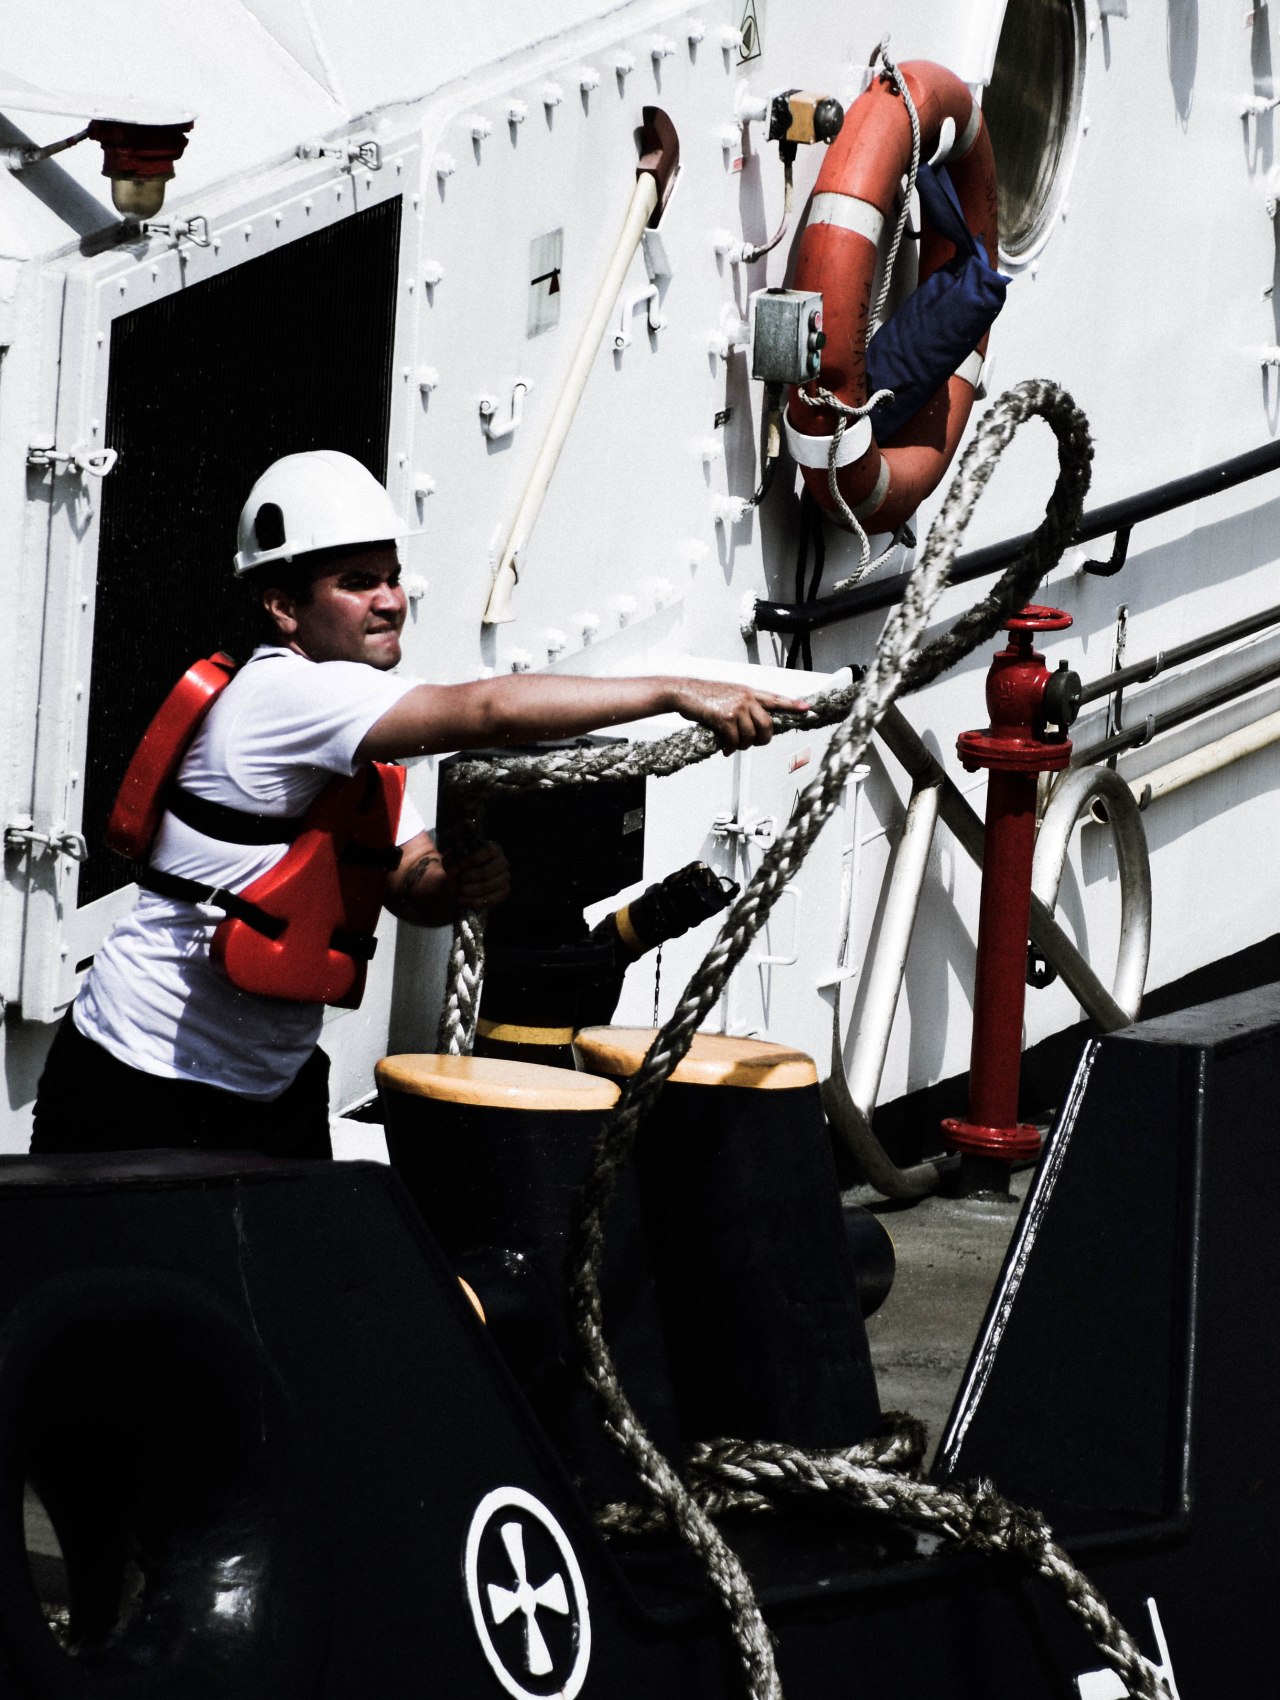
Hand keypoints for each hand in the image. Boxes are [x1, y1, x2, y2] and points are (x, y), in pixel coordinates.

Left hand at [446, 840, 510, 909]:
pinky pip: (491, 900)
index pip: (489, 851)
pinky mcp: (503, 893)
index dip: (475, 858)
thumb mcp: (453, 860)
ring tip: (459, 890)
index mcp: (494, 849)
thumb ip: (450, 862)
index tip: (461, 865)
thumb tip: (454, 871)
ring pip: (489, 885)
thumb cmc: (462, 866)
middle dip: (472, 876)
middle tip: (459, 880)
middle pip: (488, 870)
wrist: (466, 880)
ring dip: (472, 890)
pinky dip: (474, 901)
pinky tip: (462, 900)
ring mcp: (504, 878)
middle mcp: (502, 863)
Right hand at [667, 679, 811, 752]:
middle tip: (754, 744)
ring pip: (752, 736)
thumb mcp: (728, 695)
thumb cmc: (703, 696)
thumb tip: (752, 727)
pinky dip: (730, 748)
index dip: (793, 705)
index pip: (776, 699)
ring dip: (743, 746)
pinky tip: (725, 749)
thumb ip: (743, 706)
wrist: (683, 692)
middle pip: (768, 725)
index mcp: (749, 692)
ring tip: (733, 745)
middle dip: (763, 740)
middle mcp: (747, 698)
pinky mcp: (725, 718)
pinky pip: (735, 740)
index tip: (808, 709)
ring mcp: (737, 707)